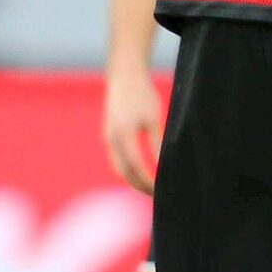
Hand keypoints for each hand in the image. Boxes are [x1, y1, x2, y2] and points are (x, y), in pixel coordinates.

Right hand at [104, 65, 162, 194]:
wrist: (124, 75)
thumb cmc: (142, 94)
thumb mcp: (154, 119)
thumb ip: (157, 144)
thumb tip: (162, 166)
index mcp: (123, 135)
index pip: (136, 167)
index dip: (148, 181)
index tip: (160, 190)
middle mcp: (112, 139)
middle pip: (124, 173)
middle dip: (139, 186)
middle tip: (156, 196)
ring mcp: (108, 137)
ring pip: (118, 167)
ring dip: (132, 179)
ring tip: (150, 187)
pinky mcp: (109, 134)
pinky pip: (117, 159)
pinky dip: (128, 169)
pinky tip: (141, 172)